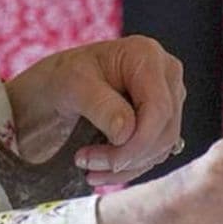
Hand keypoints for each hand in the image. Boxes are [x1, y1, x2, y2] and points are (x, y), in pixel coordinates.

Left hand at [5, 36, 185, 185]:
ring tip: (87, 165)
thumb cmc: (62, 77)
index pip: (158, 108)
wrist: (54, 87)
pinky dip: (129, 167)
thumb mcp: (72, 85)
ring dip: (126, 166)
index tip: (103, 160)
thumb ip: (100, 105)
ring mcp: (168, 96)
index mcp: (146, 55)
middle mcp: (165, 73)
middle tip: (86, 162)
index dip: (138, 141)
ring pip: (162, 147)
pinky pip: (156, 152)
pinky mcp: (162, 119)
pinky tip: (101, 168)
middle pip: (164, 130)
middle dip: (127, 156)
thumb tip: (126, 133)